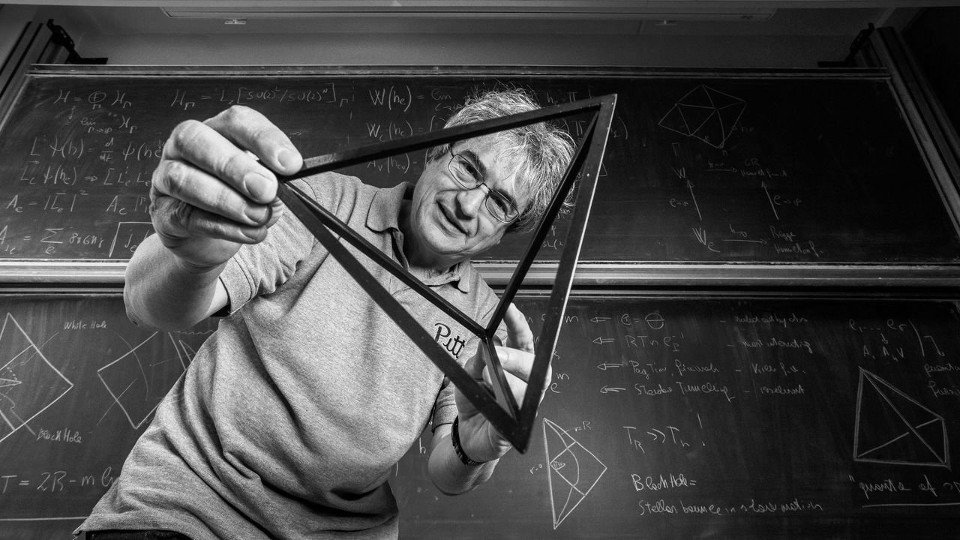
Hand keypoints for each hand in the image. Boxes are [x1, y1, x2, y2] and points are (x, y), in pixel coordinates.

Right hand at [149, 106, 302, 268]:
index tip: (290, 164)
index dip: (264, 139)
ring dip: (226, 200)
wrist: (210, 241)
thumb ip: (273, 185)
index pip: (235, 121)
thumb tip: (280, 190)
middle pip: (195, 139)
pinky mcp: (162, 213)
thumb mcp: (264, 190)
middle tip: (267, 190)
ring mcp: (165, 178)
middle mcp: (184, 148)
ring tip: (258, 216)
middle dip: (235, 166)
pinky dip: (221, 227)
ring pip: (181, 178)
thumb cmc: (239, 203)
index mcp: (216, 131)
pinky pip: (184, 216)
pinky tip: (248, 232)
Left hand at [454, 303, 551, 462]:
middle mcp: (527, 382)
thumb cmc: (475, 399)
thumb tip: (486, 344)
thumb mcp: (469, 374)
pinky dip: (507, 405)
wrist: (467, 434)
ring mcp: (526, 404)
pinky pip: (520, 414)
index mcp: (517, 364)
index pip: (523, 340)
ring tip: (487, 377)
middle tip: (497, 353)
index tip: (510, 309)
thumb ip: (478, 360)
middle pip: (534, 364)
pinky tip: (495, 401)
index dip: (519, 325)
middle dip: (516, 357)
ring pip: (529, 389)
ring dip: (509, 381)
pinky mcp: (519, 426)